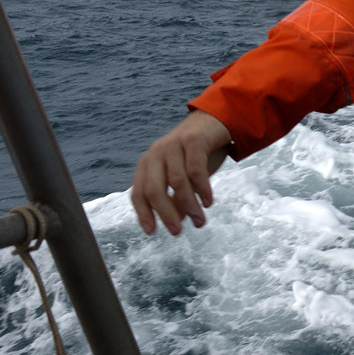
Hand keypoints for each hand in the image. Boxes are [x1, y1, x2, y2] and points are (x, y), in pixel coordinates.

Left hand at [130, 110, 232, 235]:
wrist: (215, 121)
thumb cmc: (198, 152)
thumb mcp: (185, 176)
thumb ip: (178, 195)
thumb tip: (178, 220)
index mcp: (148, 163)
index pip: (138, 193)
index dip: (143, 213)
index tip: (152, 232)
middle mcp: (155, 154)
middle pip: (154, 190)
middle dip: (165, 214)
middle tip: (177, 232)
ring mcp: (173, 146)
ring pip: (177, 182)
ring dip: (189, 205)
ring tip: (200, 221)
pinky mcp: (193, 141)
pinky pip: (195, 170)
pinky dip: (202, 189)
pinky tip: (208, 202)